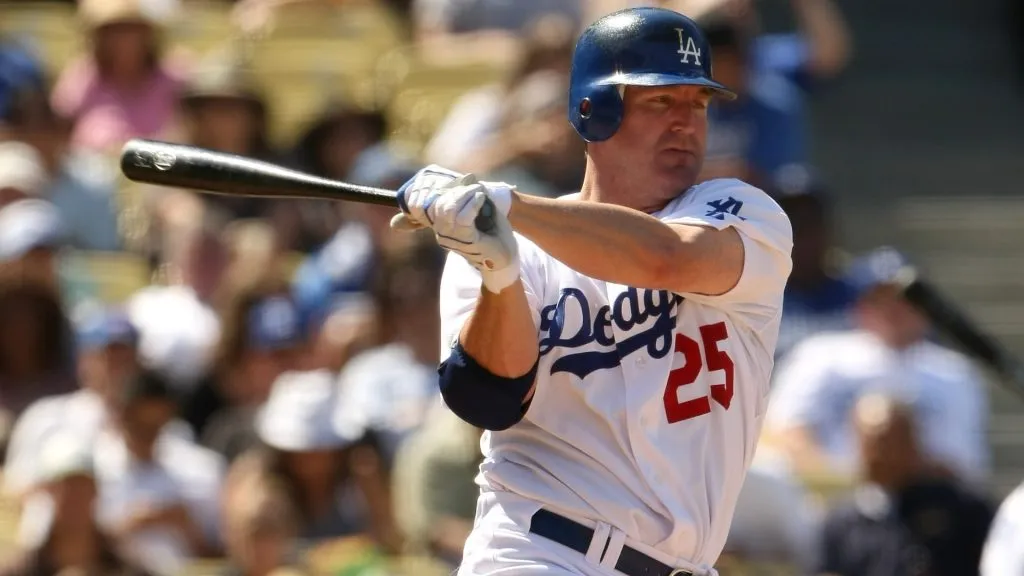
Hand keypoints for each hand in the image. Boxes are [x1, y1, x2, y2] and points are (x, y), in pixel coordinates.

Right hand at [392, 175, 518, 292]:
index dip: (444, 188)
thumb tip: (468, 177)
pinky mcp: (466, 241)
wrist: (507, 255)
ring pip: (448, 209)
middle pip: (438, 204)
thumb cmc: (493, 232)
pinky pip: (463, 218)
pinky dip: (472, 203)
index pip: (430, 204)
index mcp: (441, 225)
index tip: (463, 179)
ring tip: (478, 191)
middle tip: (474, 185)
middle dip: (456, 190)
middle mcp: (442, 233)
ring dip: (465, 194)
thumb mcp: (480, 209)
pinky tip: (480, 198)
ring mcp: (452, 238)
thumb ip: (471, 195)